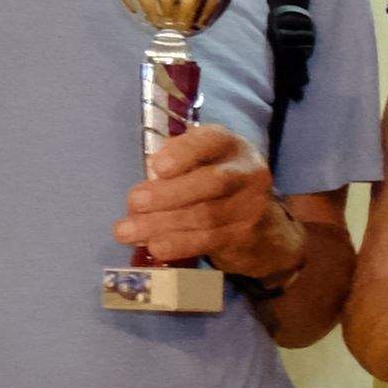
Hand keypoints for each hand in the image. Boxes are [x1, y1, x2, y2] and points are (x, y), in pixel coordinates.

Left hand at [123, 117, 286, 269]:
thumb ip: (176, 165)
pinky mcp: (245, 236)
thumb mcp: (200, 164)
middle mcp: (248, 172)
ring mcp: (251, 206)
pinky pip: (208, 240)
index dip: (184, 152)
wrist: (260, 226)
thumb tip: (147, 181)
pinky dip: (178, 244)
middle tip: (134, 203)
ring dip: (162, 224)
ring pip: (206, 216)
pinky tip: (154, 246)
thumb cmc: (213, 187)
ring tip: (127, 231)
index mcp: (230, 146)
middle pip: (211, 182)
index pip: (211, 141)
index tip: (156, 167)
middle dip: (168, 194)